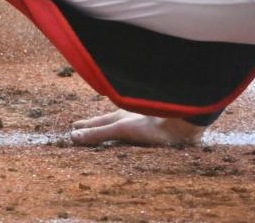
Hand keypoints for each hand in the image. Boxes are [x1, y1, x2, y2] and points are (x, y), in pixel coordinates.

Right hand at [70, 109, 205, 146]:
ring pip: (122, 122)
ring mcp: (142, 121)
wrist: (182, 121)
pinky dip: (129, 130)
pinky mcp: (155, 128)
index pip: (96, 122)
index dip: (85, 126)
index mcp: (118, 116)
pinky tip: (134, 134)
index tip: (73, 127)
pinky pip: (137, 129)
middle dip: (95, 124)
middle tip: (82, 128)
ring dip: (112, 126)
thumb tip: (72, 137)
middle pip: (108, 121)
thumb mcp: (120, 129)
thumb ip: (98, 133)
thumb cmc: (151, 124)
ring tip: (106, 129)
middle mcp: (129, 117)